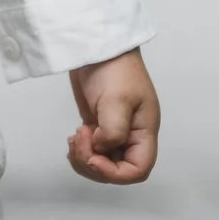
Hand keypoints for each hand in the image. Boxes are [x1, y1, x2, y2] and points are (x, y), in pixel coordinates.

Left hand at [66, 48, 157, 184]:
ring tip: (75, 137)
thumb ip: (113, 132)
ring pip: (102, 163)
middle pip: (117, 170)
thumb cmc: (115, 69)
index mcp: (144, 132)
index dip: (114, 173)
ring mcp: (114, 131)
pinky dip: (80, 150)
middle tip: (79, 139)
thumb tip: (101, 149)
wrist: (99, 45)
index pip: (138, 170)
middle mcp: (131, 136)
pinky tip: (74, 136)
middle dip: (94, 164)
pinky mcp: (98, 125)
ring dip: (84, 158)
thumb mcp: (117, 100)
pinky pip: (92, 150)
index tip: (94, 157)